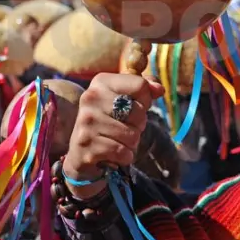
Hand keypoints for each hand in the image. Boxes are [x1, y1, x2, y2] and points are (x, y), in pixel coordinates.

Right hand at [63, 73, 163, 197]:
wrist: (81, 152)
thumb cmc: (108, 122)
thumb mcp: (123, 100)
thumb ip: (143, 89)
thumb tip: (159, 89)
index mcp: (101, 82)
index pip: (141, 85)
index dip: (145, 100)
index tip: (132, 107)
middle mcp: (90, 99)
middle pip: (138, 112)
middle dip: (138, 125)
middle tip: (123, 128)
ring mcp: (87, 123)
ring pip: (132, 135)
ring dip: (131, 143)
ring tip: (116, 141)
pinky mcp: (87, 146)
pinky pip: (122, 152)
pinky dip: (124, 157)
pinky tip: (112, 154)